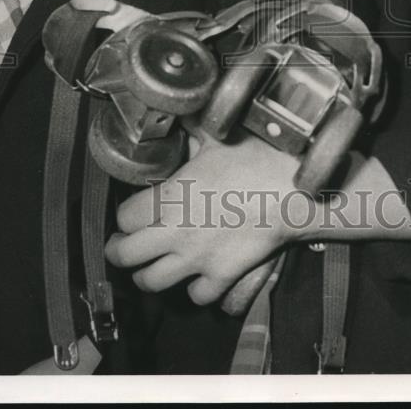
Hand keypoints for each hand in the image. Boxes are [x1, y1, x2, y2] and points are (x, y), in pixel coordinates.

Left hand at [105, 132, 309, 305]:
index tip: (130, 212)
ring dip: (148, 274)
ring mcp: (197, 257)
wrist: (292, 191)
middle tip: (122, 244)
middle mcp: (175, 231)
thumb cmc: (256, 159)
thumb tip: (181, 114)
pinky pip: (196, 296)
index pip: (124, 217)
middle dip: (119, 250)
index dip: (124, 215)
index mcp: (169, 196)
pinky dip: (193, 289)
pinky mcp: (221, 275)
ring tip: (151, 265)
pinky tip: (196, 275)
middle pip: (125, 256)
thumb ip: (191, 130)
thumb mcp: (215, 136)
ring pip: (152, 282)